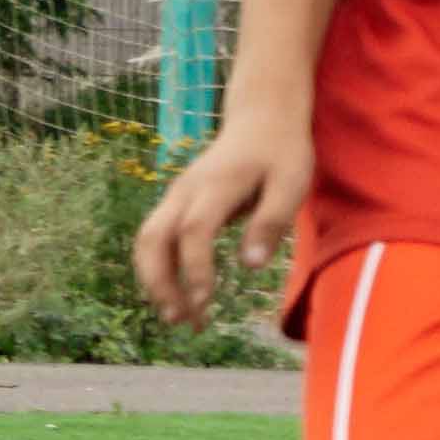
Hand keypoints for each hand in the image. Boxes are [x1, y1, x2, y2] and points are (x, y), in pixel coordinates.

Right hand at [134, 113, 312, 321]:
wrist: (261, 118)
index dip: (195, 267)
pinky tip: (179, 298)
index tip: (206, 301)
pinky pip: (156, 239)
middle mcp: (186, 190)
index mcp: (217, 184)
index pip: (194, 230)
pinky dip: (160, 270)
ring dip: (155, 281)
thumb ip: (271, 222)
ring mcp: (176, 195)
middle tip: (181, 321)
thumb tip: (250, 266)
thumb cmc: (281, 153)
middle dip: (160, 282)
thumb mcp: (292, 184)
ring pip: (147, 240)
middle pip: (154, 237)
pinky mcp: (176, 203)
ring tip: (179, 320)